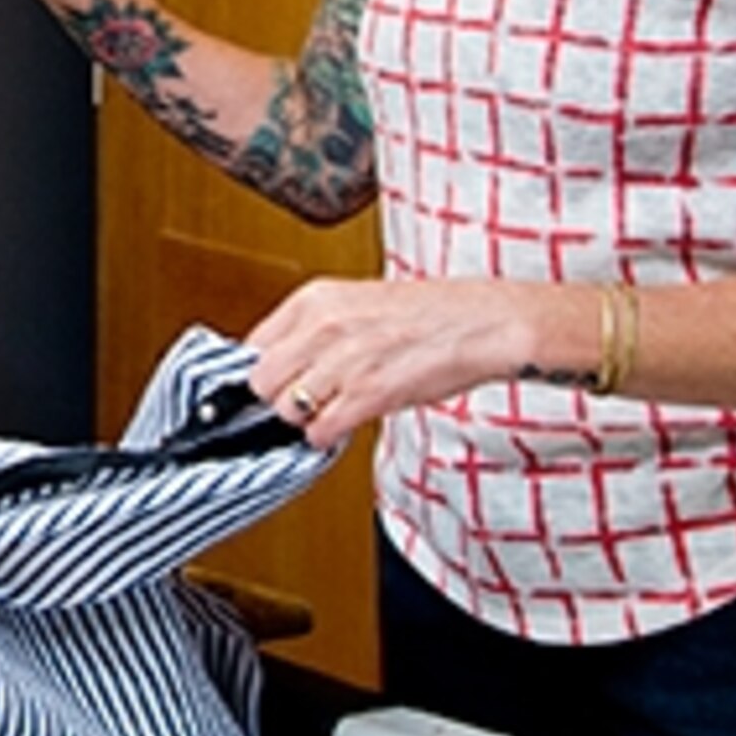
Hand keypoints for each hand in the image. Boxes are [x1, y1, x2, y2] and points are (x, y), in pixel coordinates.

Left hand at [244, 276, 536, 447]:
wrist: (483, 322)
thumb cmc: (429, 314)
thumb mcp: (356, 303)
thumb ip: (314, 329)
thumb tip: (279, 363)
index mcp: (315, 298)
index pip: (252, 345)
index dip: (262, 371)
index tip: (272, 384)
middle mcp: (322, 327)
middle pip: (260, 381)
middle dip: (277, 398)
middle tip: (302, 400)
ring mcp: (343, 362)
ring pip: (285, 409)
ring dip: (303, 420)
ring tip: (331, 410)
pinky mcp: (367, 395)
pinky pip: (318, 431)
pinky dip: (326, 436)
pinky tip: (345, 423)